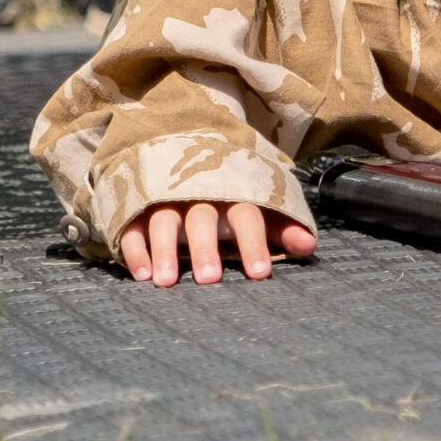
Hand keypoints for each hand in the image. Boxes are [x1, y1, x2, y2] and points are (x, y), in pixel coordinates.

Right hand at [119, 201, 315, 285]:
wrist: (184, 158)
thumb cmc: (231, 200)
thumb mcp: (261, 210)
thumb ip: (283, 228)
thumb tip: (308, 245)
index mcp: (234, 195)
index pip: (247, 215)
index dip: (253, 242)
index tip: (259, 273)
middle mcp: (199, 196)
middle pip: (202, 218)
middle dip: (204, 247)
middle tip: (209, 279)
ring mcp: (166, 201)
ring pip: (164, 220)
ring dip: (164, 249)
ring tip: (166, 282)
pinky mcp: (139, 209)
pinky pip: (133, 225)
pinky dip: (136, 248)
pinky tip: (141, 274)